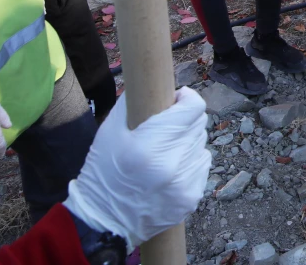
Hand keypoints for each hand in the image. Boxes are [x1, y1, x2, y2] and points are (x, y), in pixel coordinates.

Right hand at [63, 88, 210, 247]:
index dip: (187, 98)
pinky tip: (170, 169)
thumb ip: (132, 103)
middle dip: (184, 119)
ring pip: (201, 144)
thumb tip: (153, 83)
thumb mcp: (109, 131)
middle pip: (198, 124)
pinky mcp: (191, 198)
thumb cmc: (103, 171)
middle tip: (166, 127)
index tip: (176, 99)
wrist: (103, 221)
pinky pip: (202, 164)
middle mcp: (171, 164)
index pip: (193, 108)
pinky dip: (190, 162)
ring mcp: (184, 184)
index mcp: (149, 145)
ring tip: (164, 151)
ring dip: (187, 141)